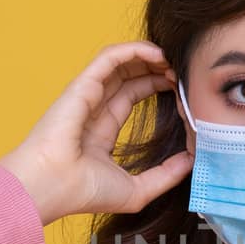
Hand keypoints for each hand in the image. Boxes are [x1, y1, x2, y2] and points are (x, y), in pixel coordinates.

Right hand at [0, 41, 192, 224]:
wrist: (53, 188)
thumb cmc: (84, 193)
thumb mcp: (137, 190)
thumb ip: (165, 175)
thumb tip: (191, 161)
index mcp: (100, 130)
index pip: (131, 96)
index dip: (155, 86)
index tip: (180, 88)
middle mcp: (92, 108)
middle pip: (127, 75)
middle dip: (154, 67)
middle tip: (181, 69)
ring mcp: (86, 95)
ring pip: (119, 62)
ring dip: (147, 56)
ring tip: (172, 58)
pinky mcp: (83, 86)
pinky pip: (109, 58)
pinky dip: (133, 50)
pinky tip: (157, 53)